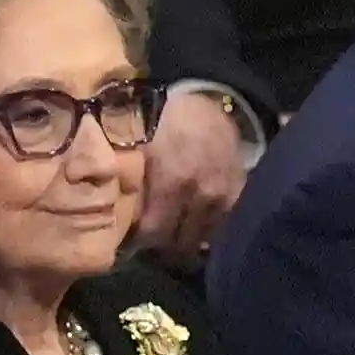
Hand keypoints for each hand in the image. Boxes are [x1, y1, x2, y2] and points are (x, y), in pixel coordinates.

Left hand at [137, 92, 245, 266]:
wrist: (206, 105)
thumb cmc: (161, 123)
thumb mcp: (138, 150)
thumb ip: (131, 185)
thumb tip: (115, 219)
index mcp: (172, 183)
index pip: (154, 233)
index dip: (140, 243)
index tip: (130, 246)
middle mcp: (201, 195)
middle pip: (180, 243)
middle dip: (163, 250)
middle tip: (150, 248)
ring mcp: (224, 197)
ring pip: (203, 240)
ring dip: (187, 244)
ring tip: (172, 242)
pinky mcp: (239, 195)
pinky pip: (223, 228)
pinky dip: (208, 233)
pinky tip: (195, 230)